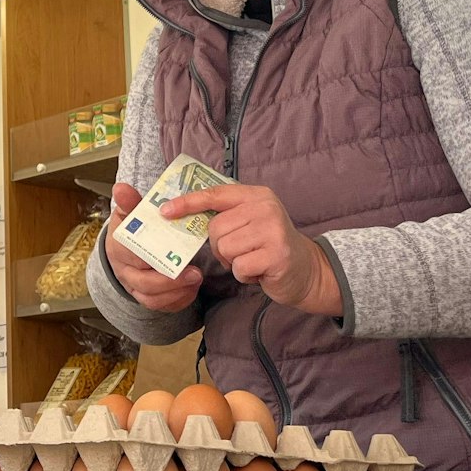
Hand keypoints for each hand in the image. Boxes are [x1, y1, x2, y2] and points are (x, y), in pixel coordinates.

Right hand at [105, 182, 203, 311]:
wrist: (126, 250)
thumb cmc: (133, 230)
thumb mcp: (129, 214)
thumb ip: (129, 202)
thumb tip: (120, 187)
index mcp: (119, 250)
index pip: (133, 257)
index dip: (151, 258)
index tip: (170, 253)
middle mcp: (126, 273)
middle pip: (144, 283)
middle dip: (170, 281)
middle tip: (195, 272)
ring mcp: (136, 289)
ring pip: (153, 299)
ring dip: (177, 292)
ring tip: (196, 280)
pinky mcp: (150, 300)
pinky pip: (163, 307)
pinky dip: (179, 300)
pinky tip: (192, 288)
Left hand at [158, 184, 341, 315]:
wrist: (306, 270)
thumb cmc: (268, 246)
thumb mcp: (250, 221)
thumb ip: (225, 215)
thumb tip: (181, 215)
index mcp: (256, 195)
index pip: (215, 194)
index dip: (187, 202)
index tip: (165, 211)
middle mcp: (266, 208)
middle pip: (216, 228)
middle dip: (221, 246)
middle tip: (241, 251)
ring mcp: (273, 230)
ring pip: (225, 248)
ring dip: (233, 262)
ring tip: (252, 259)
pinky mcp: (277, 255)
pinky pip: (239, 267)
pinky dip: (244, 275)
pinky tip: (259, 271)